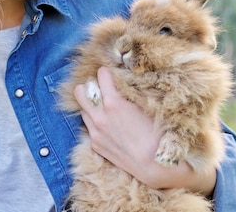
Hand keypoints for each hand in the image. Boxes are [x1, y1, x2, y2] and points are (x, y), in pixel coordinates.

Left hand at [73, 67, 216, 195]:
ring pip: (83, 110)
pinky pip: (89, 128)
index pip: (101, 76)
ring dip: (90, 106)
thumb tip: (124, 83)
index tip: (108, 72)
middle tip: (98, 88)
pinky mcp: (95, 144)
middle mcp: (100, 116)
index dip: (105, 72)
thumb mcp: (146, 106)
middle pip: (80, 92)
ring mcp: (95, 132)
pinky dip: (95, 123)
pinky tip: (107, 125)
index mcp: (114, 103)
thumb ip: (131, 93)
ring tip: (102, 107)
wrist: (152, 164)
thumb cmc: (155, 133)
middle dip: (87, 87)